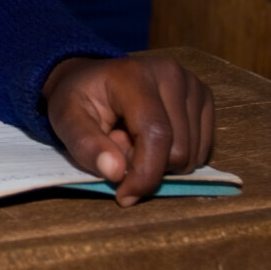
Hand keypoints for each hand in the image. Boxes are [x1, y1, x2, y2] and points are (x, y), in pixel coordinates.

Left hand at [42, 56, 213, 206]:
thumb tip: (116, 173)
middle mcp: (171, 74)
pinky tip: (155, 139)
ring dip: (163, 163)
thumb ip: (86, 146)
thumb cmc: (78, 100)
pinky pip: (202, 149)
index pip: (156, 134)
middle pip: (179, 149)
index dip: (145, 173)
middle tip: (121, 152)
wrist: (91, 78)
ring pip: (193, 153)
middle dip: (149, 167)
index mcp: (134, 75)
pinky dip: (178, 156)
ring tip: (136, 142)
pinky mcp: (204, 97)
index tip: (124, 195)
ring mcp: (192, 84)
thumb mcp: (66, 120)